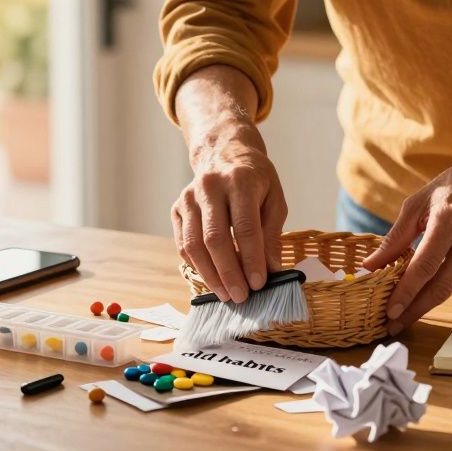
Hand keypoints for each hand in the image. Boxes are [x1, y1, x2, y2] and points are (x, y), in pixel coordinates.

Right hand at [172, 118, 286, 303]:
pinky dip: (197, 265)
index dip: (251, 258)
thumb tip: (271, 269)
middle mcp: (210, 186)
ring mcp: (188, 197)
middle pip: (215, 238)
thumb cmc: (255, 179)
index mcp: (240, 180)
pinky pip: (183, 244)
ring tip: (226, 295)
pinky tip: (212, 278)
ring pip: (194, 244)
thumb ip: (272, 233)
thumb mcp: (275, 198)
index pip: (245, 227)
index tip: (260, 283)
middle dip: (229, 273)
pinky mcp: (177, 208)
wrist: (224, 153)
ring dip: (210, 275)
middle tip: (241, 296)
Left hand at [362, 152, 451, 334]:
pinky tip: (424, 295)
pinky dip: (440, 290)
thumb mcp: (419, 202)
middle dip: (415, 310)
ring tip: (402, 315)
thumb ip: (396, 237)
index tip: (390, 311)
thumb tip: (372, 265)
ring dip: (425, 304)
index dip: (406, 292)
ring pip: (451, 289)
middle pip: (441, 287)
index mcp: (449, 220)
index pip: (425, 266)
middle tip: (393, 325)